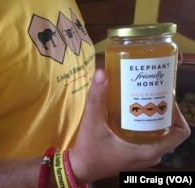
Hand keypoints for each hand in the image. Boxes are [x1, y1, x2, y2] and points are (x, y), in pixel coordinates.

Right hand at [70, 69, 190, 184]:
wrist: (81, 168)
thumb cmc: (89, 151)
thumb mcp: (92, 123)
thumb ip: (96, 99)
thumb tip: (102, 73)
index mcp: (148, 150)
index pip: (179, 132)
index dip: (177, 112)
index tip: (163, 97)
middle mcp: (151, 155)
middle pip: (170, 131)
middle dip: (164, 110)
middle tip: (151, 93)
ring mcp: (144, 157)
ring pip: (160, 135)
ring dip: (155, 117)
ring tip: (143, 100)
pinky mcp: (136, 156)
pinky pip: (151, 139)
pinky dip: (147, 125)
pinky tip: (133, 114)